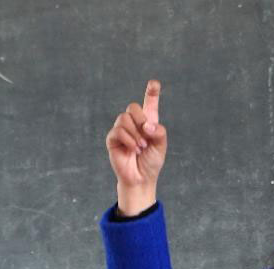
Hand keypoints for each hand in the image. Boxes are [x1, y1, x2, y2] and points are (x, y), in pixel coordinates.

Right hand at [105, 80, 167, 215]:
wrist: (141, 178)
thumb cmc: (151, 162)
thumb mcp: (161, 146)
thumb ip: (158, 131)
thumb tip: (146, 125)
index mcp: (148, 122)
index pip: (149, 103)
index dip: (151, 92)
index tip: (154, 84)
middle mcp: (134, 123)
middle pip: (133, 107)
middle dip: (141, 119)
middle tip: (147, 135)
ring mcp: (121, 130)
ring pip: (124, 118)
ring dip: (135, 133)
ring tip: (141, 147)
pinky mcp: (112, 139)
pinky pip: (118, 131)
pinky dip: (128, 140)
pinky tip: (133, 149)